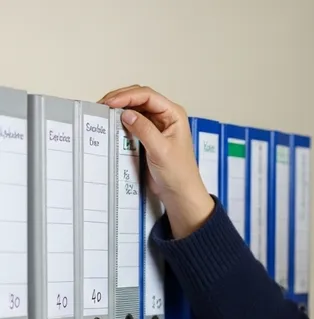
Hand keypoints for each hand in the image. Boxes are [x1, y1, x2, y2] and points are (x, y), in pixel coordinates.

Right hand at [98, 85, 213, 237]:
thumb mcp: (160, 150)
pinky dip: (120, 122)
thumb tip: (126, 113)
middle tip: (102, 106)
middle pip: (139, 99)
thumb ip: (144, 129)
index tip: (110, 103)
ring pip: (134, 110)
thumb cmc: (179, 175)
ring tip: (103, 113)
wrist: (180, 194)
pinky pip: (132, 123)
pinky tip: (110, 124)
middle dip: (120, 100)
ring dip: (119, 110)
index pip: (147, 96)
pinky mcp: (148, 137)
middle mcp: (165, 117)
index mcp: (174, 115)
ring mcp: (156, 126)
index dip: (127, 96)